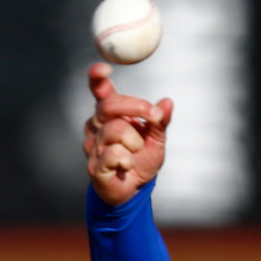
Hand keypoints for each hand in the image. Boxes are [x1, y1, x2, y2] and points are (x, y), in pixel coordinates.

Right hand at [83, 64, 172, 205]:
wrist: (133, 191)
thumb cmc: (141, 161)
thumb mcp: (157, 139)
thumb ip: (160, 121)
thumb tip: (167, 102)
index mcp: (110, 115)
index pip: (99, 91)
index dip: (97, 78)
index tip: (104, 69)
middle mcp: (97, 126)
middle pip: (110, 105)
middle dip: (137, 108)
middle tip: (154, 116)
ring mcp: (93, 145)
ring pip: (115, 130)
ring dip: (134, 143)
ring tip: (134, 154)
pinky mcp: (94, 165)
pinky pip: (114, 153)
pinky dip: (127, 161)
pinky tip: (126, 167)